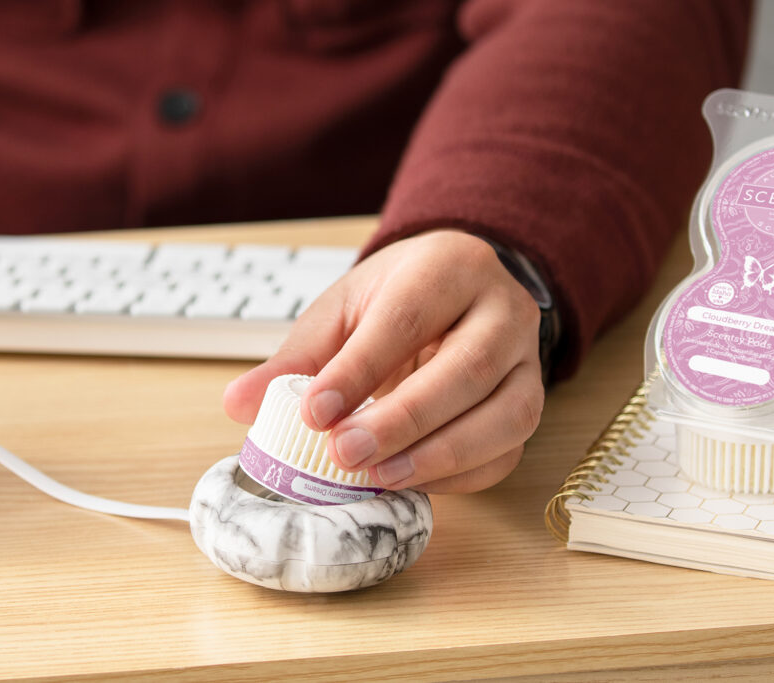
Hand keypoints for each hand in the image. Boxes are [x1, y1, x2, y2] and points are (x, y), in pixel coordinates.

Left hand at [223, 230, 544, 492]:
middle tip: (344, 454)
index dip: (360, 369)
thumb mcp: (345, 309)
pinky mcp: (533, 403)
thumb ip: (298, 358)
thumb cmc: (402, 297)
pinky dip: (461, 477)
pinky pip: (508, 450)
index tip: (314, 412)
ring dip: (440, 455)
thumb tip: (241, 404)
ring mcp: (529, 360)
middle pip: (467, 368)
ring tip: (378, 478)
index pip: (408, 318)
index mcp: (452, 267)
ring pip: (506, 414)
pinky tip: (412, 482)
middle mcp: (504, 309)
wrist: (461, 291)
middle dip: (405, 419)